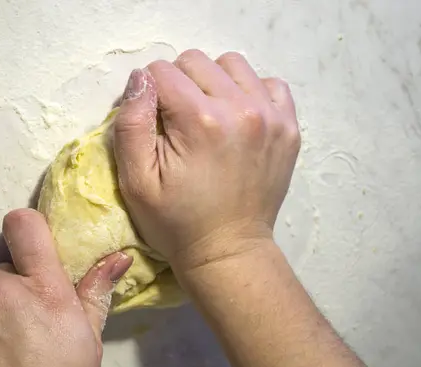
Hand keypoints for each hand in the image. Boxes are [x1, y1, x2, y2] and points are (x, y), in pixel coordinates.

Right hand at [113, 50, 299, 271]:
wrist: (229, 251)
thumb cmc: (176, 222)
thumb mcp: (136, 182)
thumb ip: (132, 124)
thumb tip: (139, 78)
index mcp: (200, 121)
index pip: (161, 71)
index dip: (148, 94)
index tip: (153, 124)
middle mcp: (241, 109)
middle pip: (195, 61)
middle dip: (178, 85)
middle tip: (178, 124)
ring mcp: (271, 116)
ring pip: (232, 64)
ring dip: (213, 84)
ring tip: (208, 117)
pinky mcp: (288, 127)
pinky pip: (268, 82)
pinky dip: (249, 93)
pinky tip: (238, 119)